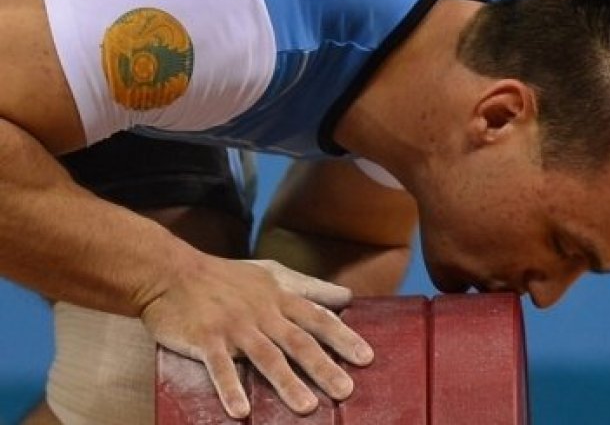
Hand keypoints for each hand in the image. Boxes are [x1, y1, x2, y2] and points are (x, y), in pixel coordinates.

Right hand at [140, 258, 373, 417]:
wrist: (170, 272)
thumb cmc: (225, 276)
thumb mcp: (271, 274)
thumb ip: (308, 286)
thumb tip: (345, 297)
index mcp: (278, 298)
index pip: (317, 318)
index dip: (343, 337)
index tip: (366, 358)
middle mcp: (261, 313)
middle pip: (297, 342)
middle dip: (323, 367)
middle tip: (346, 390)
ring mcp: (233, 327)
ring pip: (265, 356)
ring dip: (287, 383)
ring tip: (307, 408)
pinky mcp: (205, 339)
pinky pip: (219, 367)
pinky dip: (230, 388)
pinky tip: (241, 411)